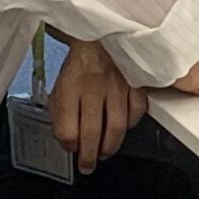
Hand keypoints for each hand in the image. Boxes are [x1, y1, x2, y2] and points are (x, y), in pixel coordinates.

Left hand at [48, 40, 146, 172]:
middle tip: (88, 164)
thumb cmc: (81, 62)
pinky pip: (137, 112)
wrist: (103, 34)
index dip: (68, 144)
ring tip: (105, 152)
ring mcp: (118, 86)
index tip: (70, 147)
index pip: (67, 129)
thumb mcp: (61, 84)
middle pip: (92, 133)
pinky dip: (131, 124)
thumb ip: (61, 111)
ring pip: (117, 128)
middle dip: (89, 156)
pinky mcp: (136, 83)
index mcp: (70, 87)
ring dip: (110, 146)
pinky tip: (124, 127)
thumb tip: (68, 138)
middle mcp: (94, 88)